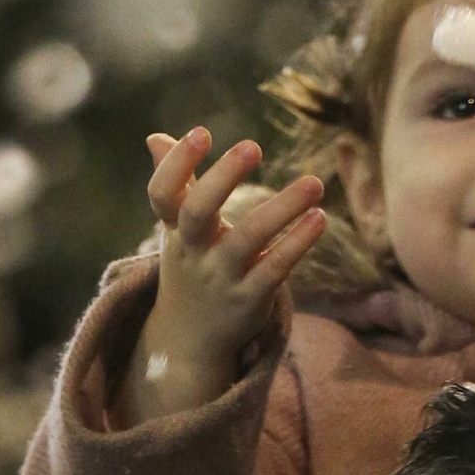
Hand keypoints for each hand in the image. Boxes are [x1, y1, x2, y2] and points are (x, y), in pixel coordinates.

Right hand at [111, 129, 324, 424]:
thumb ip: (175, 184)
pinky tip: (320, 218)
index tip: (201, 132)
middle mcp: (194, 251)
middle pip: (198, 212)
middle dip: (222, 178)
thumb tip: (155, 137)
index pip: (163, 195)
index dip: (176, 164)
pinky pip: (275, 269)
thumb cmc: (191, 266)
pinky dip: (298, 243)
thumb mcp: (177, 229)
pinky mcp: (250, 300)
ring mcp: (221, 277)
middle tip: (252, 145)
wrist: (187, 342)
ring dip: (281, 209)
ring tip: (315, 183)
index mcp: (175, 229)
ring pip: (247, 240)